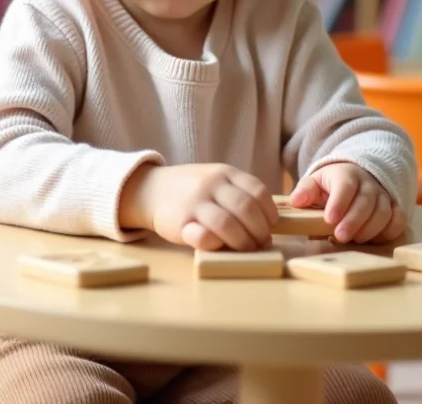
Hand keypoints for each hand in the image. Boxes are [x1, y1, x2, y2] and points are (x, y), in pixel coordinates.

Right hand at [120, 163, 278, 250]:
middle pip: (246, 209)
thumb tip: (267, 229)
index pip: (258, 191)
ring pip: (228, 224)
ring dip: (243, 242)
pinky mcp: (181, 222)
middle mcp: (212, 184)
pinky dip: (217, 244)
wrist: (151, 190)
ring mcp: (195, 202)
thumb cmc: (192, 190)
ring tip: (246, 250)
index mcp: (226, 172)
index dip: (269, 213)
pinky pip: (204, 236)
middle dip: (259, 231)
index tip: (270, 226)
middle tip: (261, 243)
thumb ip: (239, 196)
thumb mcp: (217, 181)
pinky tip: (220, 246)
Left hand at [289, 162, 406, 243]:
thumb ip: (305, 191)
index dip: (339, 203)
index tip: (329, 219)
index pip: (345, 187)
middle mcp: (368, 183)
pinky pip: (398, 219)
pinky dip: (389, 231)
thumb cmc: (331, 184)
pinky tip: (375, 240)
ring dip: (370, 229)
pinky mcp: (394, 207)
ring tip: (354, 241)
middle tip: (340, 237)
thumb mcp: (315, 182)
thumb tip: (296, 201)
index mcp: (346, 175)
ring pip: (383, 211)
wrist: (356, 176)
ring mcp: (383, 195)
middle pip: (366, 202)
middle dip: (354, 221)